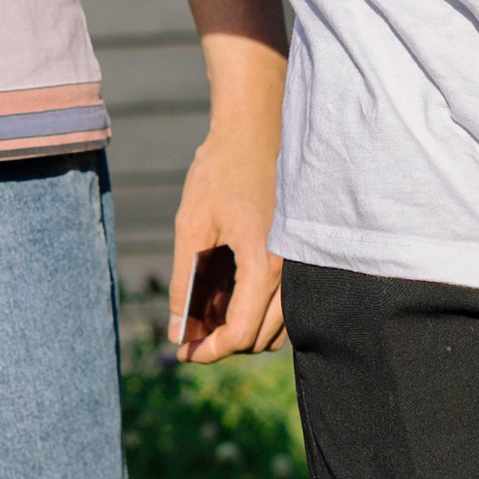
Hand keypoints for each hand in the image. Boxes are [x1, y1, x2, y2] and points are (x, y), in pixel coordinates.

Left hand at [167, 72, 286, 360]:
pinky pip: (286, 302)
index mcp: (265, 264)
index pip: (242, 333)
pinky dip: (259, 311)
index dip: (210, 351)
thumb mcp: (192, 226)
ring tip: (208, 316)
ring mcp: (301, 262)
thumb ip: (186, 283)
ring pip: (278, 325)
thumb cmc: (222, 170)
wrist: (257, 126)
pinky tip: (231, 295)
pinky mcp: (300, 253)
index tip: (185, 352)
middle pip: (262, 337)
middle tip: (191, 336)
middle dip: (226, 344)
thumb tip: (177, 331)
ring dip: (245, 330)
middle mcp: (292, 270)